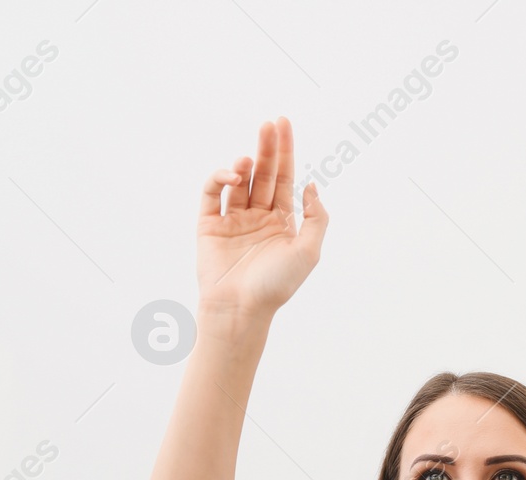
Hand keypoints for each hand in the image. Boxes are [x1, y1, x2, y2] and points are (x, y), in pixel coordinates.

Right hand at [197, 117, 327, 318]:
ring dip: (244, 164)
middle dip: (267, 148)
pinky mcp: (209, 225)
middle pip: (264, 173)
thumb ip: (316, 218)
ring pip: (239, 181)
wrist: (241, 309)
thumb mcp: (309, 252)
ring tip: (248, 158)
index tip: (283, 124)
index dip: (285, 151)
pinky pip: (212, 194)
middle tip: (269, 124)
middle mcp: (257, 217)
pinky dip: (219, 179)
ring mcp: (232, 220)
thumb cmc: (276, 285)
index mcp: (281, 222)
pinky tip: (233, 176)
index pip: (284, 178)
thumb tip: (312, 185)